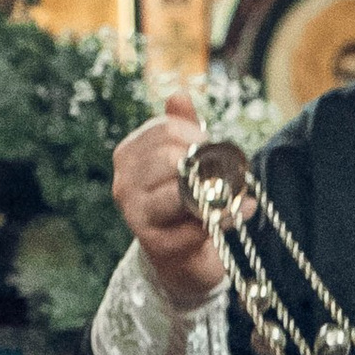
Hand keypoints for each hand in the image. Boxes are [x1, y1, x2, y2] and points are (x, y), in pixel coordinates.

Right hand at [112, 86, 224, 307]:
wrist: (181, 260)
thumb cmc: (184, 203)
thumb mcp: (183, 161)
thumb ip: (182, 128)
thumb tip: (180, 94)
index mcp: (129, 154)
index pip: (164, 129)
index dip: (196, 135)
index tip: (213, 146)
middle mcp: (124, 182)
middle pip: (168, 156)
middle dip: (204, 163)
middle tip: (226, 174)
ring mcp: (136, 213)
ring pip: (180, 190)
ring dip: (215, 194)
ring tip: (231, 198)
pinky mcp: (156, 243)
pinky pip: (194, 224)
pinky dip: (219, 220)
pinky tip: (229, 218)